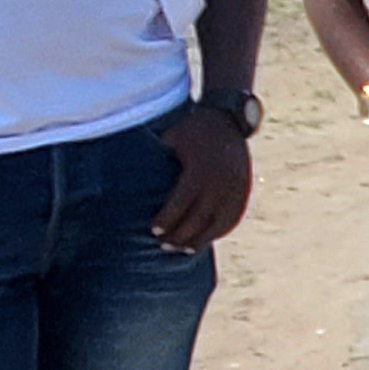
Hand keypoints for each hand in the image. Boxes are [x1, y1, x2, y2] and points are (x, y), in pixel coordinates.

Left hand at [150, 104, 254, 251]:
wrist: (227, 120)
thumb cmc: (192, 129)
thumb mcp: (171, 137)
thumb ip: (155, 158)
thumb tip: (124, 175)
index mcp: (200, 170)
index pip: (181, 204)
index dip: (167, 220)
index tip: (154, 231)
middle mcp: (220, 182)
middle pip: (198, 219)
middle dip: (179, 236)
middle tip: (163, 245)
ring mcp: (236, 189)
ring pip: (217, 224)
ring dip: (199, 240)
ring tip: (183, 249)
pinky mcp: (244, 191)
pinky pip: (232, 219)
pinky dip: (218, 232)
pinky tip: (204, 239)